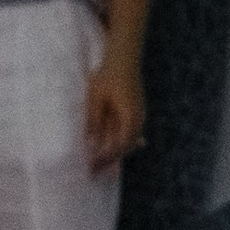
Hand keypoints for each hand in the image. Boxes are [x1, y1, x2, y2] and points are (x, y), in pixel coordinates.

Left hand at [83, 56, 144, 170]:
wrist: (124, 58)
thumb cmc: (108, 75)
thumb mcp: (96, 98)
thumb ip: (94, 120)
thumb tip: (90, 142)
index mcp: (130, 118)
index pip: (120, 146)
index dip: (107, 159)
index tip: (93, 167)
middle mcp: (138, 120)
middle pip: (126, 148)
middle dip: (110, 161)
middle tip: (95, 171)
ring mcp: (139, 116)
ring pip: (129, 142)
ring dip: (116, 154)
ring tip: (103, 166)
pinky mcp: (135, 112)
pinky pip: (131, 134)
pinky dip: (122, 144)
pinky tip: (114, 152)